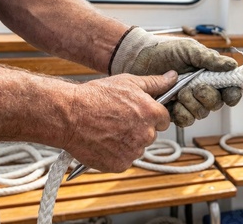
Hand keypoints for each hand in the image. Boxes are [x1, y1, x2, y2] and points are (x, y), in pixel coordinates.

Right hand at [62, 71, 177, 171]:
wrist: (69, 115)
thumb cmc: (96, 96)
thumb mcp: (128, 82)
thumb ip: (154, 82)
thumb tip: (173, 77)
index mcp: (152, 114)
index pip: (164, 119)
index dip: (151, 115)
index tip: (137, 113)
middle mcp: (147, 135)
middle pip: (150, 135)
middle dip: (139, 129)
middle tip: (117, 120)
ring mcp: (133, 152)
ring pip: (136, 148)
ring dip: (126, 142)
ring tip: (107, 130)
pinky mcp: (120, 165)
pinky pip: (123, 160)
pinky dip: (115, 154)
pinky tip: (102, 142)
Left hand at [110, 27, 241, 126]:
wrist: (140, 59)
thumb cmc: (165, 51)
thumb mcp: (189, 50)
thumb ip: (209, 59)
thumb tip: (232, 65)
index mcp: (209, 76)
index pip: (229, 90)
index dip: (232, 94)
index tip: (229, 94)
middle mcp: (201, 91)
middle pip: (216, 104)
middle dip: (207, 97)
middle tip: (195, 86)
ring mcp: (188, 103)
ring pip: (201, 114)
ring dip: (192, 104)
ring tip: (179, 92)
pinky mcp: (174, 112)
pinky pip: (185, 120)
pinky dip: (181, 113)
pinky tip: (173, 103)